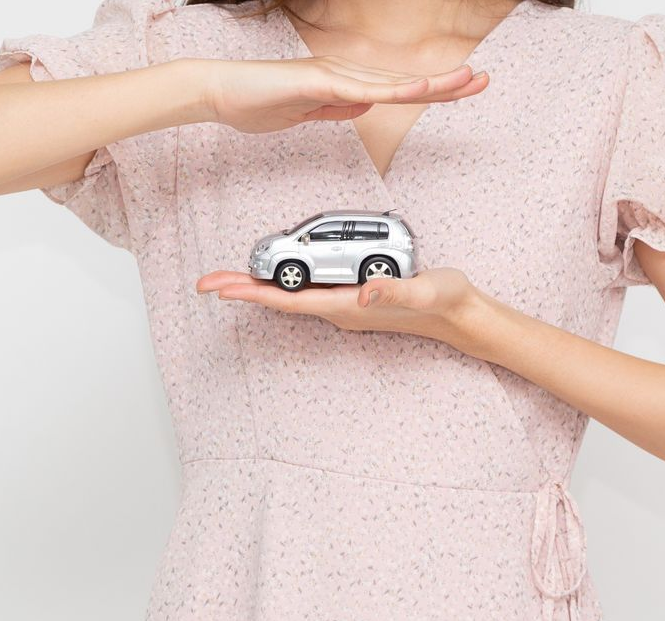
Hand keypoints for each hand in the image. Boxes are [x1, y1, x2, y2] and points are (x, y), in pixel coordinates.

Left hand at [194, 267, 483, 340]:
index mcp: (348, 307)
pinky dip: (281, 283)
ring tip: (226, 279)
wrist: (459, 314)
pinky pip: (306, 290)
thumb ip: (395, 290)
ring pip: (290, 296)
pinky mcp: (351, 297)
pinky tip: (272, 276)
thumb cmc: (443, 300)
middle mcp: (339, 309)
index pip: (291, 301)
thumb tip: (363, 293)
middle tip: (206, 283)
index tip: (224, 290)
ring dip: (257, 287)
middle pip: (281, 300)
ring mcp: (343, 305)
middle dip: (243, 290)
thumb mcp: (423, 290)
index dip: (255, 295)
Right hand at [197, 56, 488, 132]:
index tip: (462, 91)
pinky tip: (418, 88)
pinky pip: (361, 89)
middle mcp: (344, 74)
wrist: (222, 93)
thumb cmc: (259, 102)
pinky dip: (392, 90)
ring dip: (430, 83)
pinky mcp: (318, 81)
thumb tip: (363, 106)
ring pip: (391, 83)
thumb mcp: (307, 112)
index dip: (432, 91)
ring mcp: (333, 75)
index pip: (396, 91)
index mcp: (343, 85)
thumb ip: (335, 109)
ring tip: (465, 81)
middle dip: (446, 83)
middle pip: (403, 83)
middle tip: (483, 81)